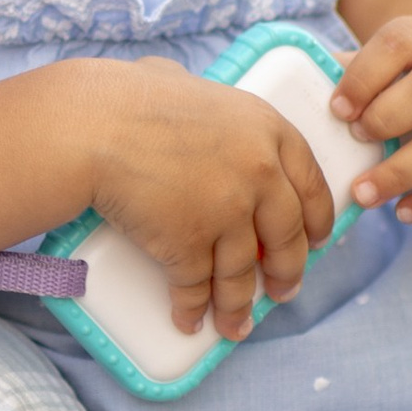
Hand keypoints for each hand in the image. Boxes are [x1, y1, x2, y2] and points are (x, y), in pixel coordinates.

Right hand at [70, 60, 336, 340]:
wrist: (93, 125)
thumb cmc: (130, 98)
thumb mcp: (190, 85)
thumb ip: (205, 103)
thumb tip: (181, 85)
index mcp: (268, 132)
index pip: (312, 186)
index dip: (317, 220)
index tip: (318, 241)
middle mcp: (259, 174)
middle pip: (286, 237)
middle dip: (287, 271)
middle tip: (284, 290)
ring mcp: (226, 213)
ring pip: (242, 273)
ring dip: (239, 305)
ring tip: (237, 325)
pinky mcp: (189, 244)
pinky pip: (196, 286)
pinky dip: (193, 309)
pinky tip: (190, 320)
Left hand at [334, 15, 411, 228]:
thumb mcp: (398, 78)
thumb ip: (357, 78)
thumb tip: (297, 89)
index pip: (401, 40)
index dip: (365, 75)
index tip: (337, 111)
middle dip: (388, 116)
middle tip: (357, 141)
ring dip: (403, 170)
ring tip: (365, 193)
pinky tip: (404, 212)